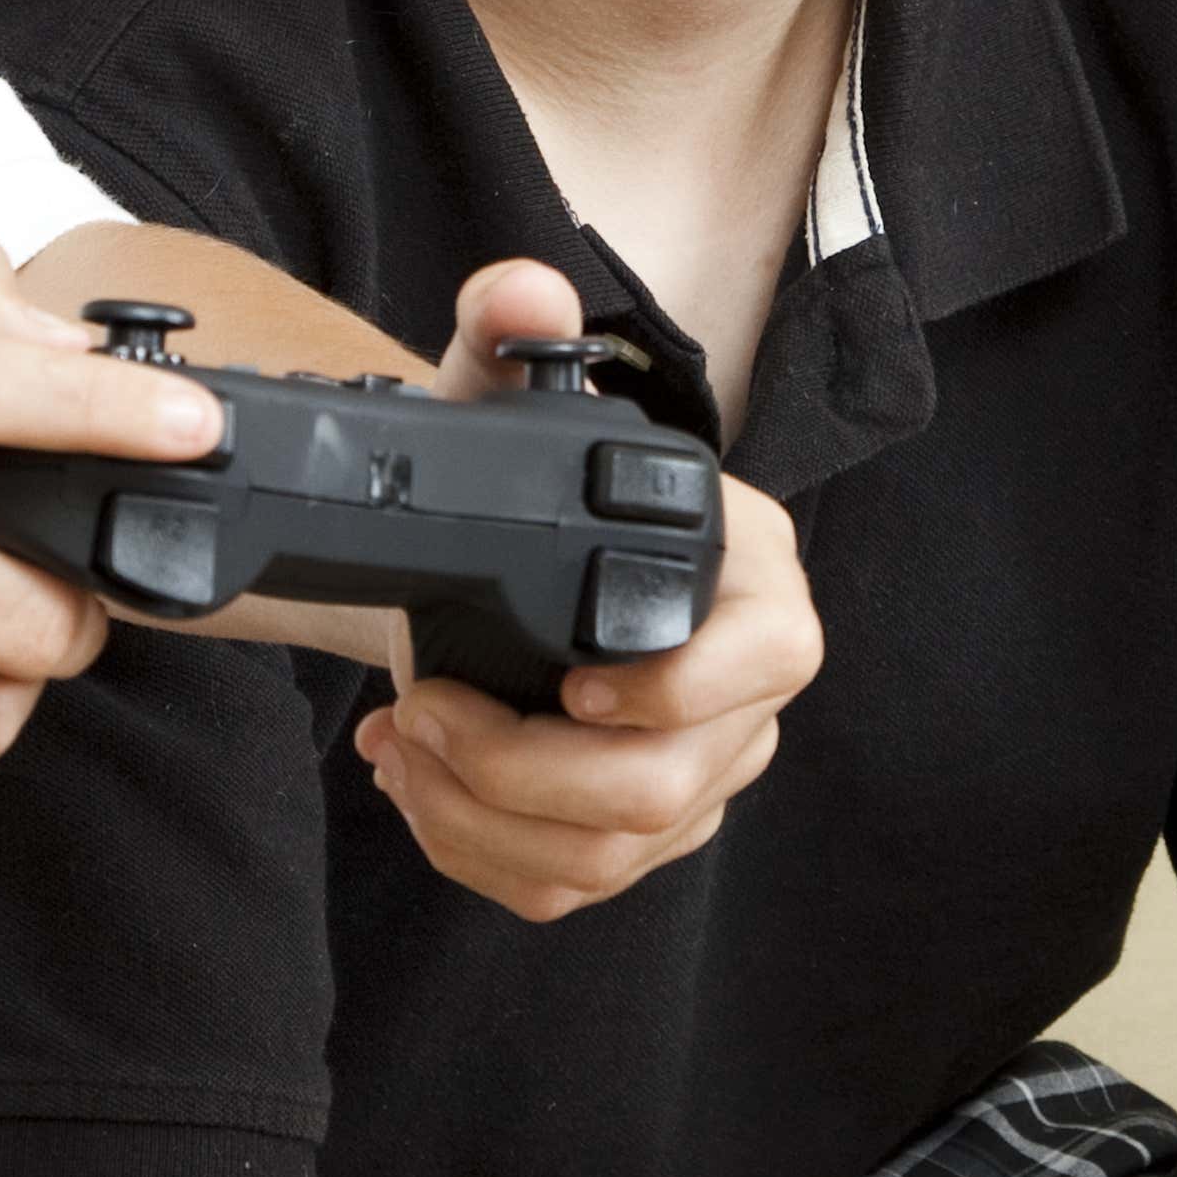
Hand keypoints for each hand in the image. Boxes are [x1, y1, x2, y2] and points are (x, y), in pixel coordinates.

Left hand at [349, 260, 819, 921]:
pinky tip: (417, 787)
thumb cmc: (515, 482)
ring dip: (480, 818)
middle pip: (671, 787)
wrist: (482, 563)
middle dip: (521, 769)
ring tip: (403, 746)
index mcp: (754, 584)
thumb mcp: (497, 396)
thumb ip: (507, 332)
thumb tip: (521, 290)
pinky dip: (474, 851)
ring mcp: (700, 772)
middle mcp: (746, 689)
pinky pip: (569, 885)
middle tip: (423, 710)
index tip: (568, 688)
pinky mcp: (638, 833)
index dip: (677, 693)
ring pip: (611, 854)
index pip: (774, 660)